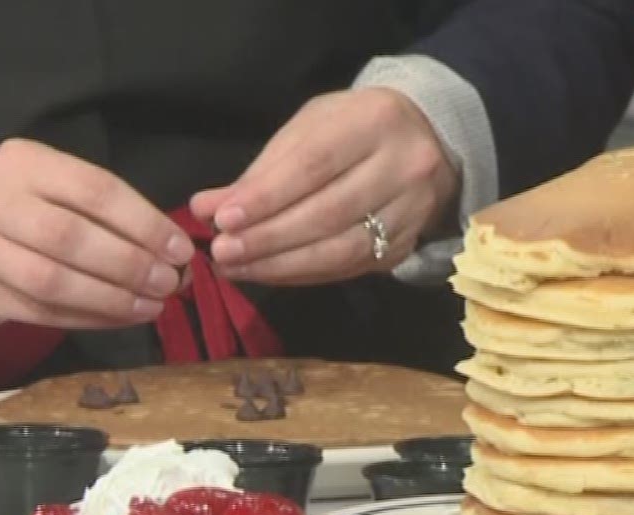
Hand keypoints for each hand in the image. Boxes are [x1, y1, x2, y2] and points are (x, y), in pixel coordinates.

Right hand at [0, 140, 193, 330]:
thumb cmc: (8, 210)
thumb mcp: (44, 185)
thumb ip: (99, 210)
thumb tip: (171, 249)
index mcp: (22, 162)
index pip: (94, 189)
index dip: (144, 222)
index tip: (180, 249)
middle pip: (73, 238)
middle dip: (130, 264)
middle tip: (169, 283)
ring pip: (54, 281)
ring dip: (111, 298)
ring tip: (151, 307)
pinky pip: (41, 312)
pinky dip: (88, 319)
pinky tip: (118, 319)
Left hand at [191, 88, 458, 285]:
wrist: (426, 140)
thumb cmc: (352, 128)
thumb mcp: (310, 128)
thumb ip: (262, 169)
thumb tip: (206, 208)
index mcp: (375, 121)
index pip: (313, 165)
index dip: (266, 197)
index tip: (223, 219)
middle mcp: (403, 166)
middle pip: (327, 213)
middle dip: (268, 238)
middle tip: (222, 252)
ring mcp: (411, 211)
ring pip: (341, 250)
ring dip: (281, 265)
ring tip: (236, 268)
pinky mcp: (405, 246)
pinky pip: (348, 268)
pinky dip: (302, 274)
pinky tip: (268, 273)